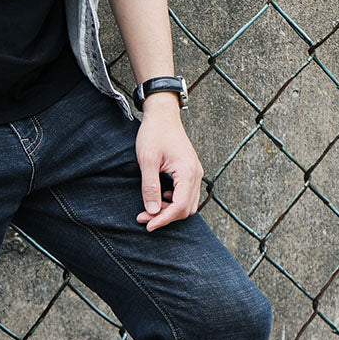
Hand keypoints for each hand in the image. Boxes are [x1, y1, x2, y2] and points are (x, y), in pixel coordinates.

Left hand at [134, 94, 203, 230]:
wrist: (162, 114)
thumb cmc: (154, 133)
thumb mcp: (147, 160)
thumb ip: (150, 186)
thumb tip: (152, 211)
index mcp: (187, 171)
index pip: (180, 206)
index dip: (163, 219)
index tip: (147, 225)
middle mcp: (195, 174)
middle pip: (186, 209)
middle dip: (165, 217)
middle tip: (143, 217)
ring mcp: (194, 173)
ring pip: (187, 204)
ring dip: (169, 211)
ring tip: (148, 208)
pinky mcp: (189, 172)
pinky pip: (186, 195)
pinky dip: (172, 202)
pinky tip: (158, 198)